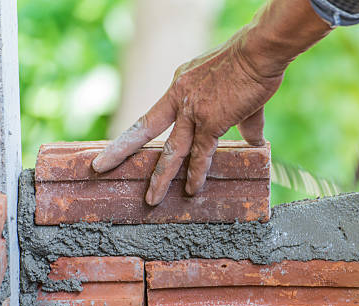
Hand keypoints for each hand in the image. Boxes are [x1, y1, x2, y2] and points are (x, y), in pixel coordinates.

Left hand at [92, 0, 331, 205]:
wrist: (258, 53)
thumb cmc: (251, 64)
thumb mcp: (235, 91)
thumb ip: (243, 122)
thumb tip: (254, 142)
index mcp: (180, 84)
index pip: (157, 114)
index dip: (139, 132)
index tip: (127, 144)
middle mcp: (180, 97)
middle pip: (144, 129)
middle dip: (121, 150)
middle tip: (100, 166)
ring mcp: (193, 110)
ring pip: (172, 150)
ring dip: (161, 177)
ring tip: (151, 199)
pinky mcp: (211, 122)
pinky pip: (201, 154)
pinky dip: (197, 174)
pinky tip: (192, 190)